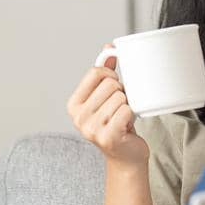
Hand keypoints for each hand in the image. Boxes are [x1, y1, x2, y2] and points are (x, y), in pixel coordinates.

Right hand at [67, 45, 147, 165]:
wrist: (125, 156)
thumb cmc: (116, 124)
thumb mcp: (106, 97)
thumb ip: (105, 72)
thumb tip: (109, 48)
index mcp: (73, 104)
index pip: (95, 72)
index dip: (110, 75)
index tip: (113, 87)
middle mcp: (78, 117)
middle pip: (110, 84)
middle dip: (121, 92)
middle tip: (119, 108)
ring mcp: (91, 129)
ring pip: (120, 97)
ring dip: (127, 106)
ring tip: (122, 118)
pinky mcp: (108, 137)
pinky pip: (127, 111)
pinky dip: (131, 116)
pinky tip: (126, 126)